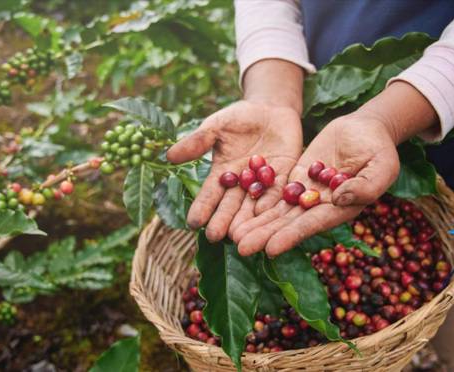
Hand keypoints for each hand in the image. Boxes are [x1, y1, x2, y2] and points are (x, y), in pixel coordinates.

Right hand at [166, 100, 302, 241]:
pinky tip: (266, 215)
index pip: (210, 194)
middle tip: (216, 237)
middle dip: (223, 221)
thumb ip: (197, 142)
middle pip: (231, 206)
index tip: (193, 222)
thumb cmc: (239, 117)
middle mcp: (241, 184)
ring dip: (247, 221)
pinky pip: (278, 193)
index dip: (202, 208)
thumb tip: (168, 156)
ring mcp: (263, 183)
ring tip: (240, 236)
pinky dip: (272, 203)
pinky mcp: (285, 178)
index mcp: (222, 174)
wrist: (271, 108)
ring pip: (254, 206)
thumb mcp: (216, 126)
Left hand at [232, 112, 399, 256]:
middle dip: (265, 235)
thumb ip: (365, 185)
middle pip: (289, 223)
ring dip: (256, 223)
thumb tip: (338, 198)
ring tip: (233, 235)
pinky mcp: (296, 178)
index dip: (291, 236)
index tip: (271, 248)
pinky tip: (238, 210)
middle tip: (240, 247)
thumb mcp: (382, 166)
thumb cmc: (380, 149)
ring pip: (278, 211)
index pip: (312, 225)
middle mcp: (320, 206)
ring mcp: (306, 193)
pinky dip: (258, 201)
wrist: (366, 129)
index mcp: (342, 209)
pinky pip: (275, 191)